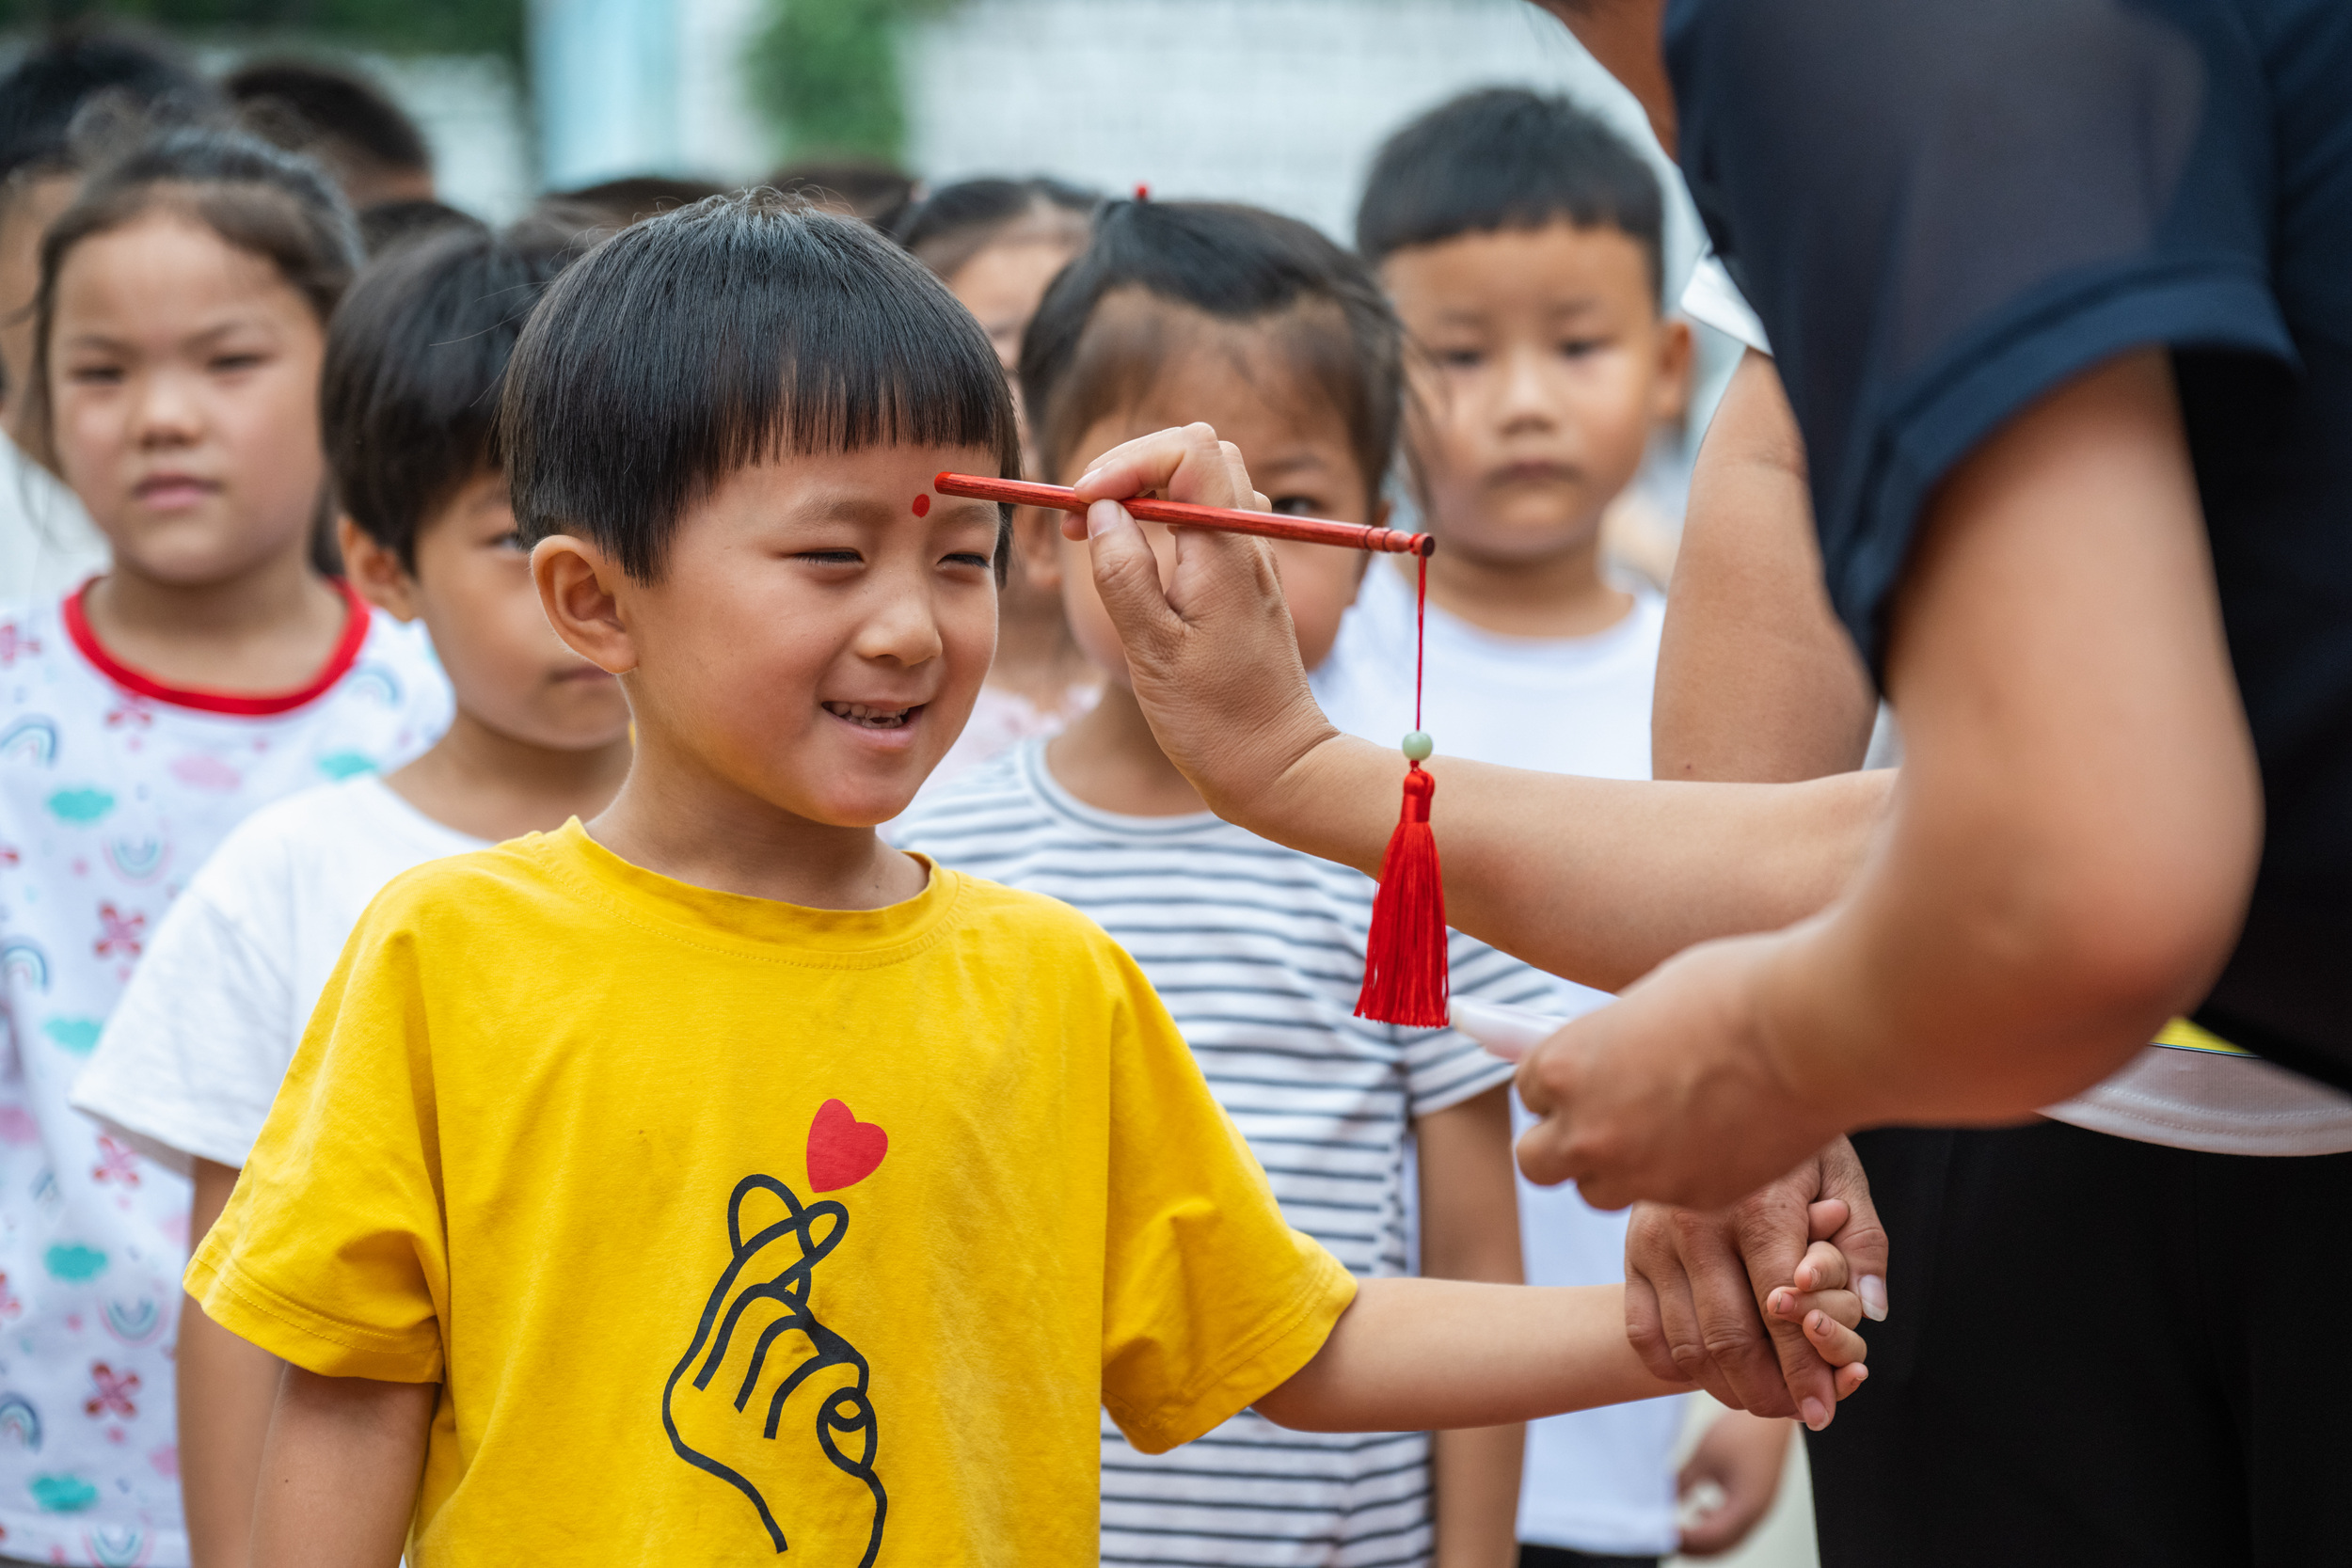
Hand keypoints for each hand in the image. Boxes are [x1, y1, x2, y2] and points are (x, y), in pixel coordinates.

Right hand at [664, 1175, 885, 1565]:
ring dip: (831, 1360)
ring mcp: (739, 1428)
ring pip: (797, 1340)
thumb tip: (788, 1262)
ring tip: (832, 1398)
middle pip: (760, 1308)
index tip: (806, 1214)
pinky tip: (840, 1430)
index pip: (728, 1300)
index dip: (770, 1249)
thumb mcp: (763, 1402)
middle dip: (799, 1271)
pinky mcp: (782, 1447)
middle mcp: (702, 1408)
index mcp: (690, 1394)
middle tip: (831, 1234)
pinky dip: (846, 1393)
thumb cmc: (795, 1473)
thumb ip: (765, 1337)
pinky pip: (829, 1376)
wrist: (797, 1556)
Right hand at [1068, 423, 1337, 819]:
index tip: (1082, 504)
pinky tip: (1133, 558)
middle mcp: (1249, 543)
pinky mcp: (1246, 581)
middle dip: (1132, 468)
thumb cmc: (1213, 720)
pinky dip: (1165, 520)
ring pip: (1204, 483)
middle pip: (1198, 452)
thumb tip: (1102, 510)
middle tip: (1081, 516)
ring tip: (1096, 533)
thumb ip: (1123, 572)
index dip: (1127, 462)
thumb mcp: (1152, 650)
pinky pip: (1208, 519)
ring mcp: (1253, 559)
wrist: (1276, 766)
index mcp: (1228, 551)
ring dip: (1146, 491)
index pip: (1188, 449)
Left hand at [1516, 926, 1844, 1209]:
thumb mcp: (1650, 999)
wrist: (1812, 1032)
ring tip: (1661, 1133)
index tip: (1590, 1078)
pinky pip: (1664, 1198)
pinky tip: (1714, 1139)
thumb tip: (1609, 1053)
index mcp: (1563, 1065)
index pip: (1529, 1092)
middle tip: (1606, 1119)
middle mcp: (1587, 1128)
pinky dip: (1678, 1177)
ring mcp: (1638, 1172)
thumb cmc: (1736, 992)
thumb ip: (1613, 1042)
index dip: (1560, 1086)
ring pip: (1596, 1191)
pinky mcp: (1693, 1199)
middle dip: (1565, 1141)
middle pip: (1538, 1161)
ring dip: (1615, 1168)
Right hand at [1622, 1139, 1886, 1425]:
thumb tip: (1872, 1313)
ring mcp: (1653, 1237)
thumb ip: (1863, 1243)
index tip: (1824, 1410)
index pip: (1783, 1317)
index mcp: (1755, 1207)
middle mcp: (1695, 1224)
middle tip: (1799, 1414)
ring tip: (1762, 1399)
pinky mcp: (1629, 1248)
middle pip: (1730, 1342)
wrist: (1710, 1076)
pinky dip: (1677, 1366)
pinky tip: (1712, 1369)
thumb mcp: (1841, 1170)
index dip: (1807, 1372)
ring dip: (1727, 1389)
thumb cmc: (1788, 1131)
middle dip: (1770, 1394)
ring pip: (1686, 1345)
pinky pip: (1644, 1333)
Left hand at [1675, 1409, 1791, 1557]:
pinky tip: (1698, 1509)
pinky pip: (1734, 1523)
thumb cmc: (1742, 1432)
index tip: (1660, 1533)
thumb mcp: (1706, 1456)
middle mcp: (1756, 1514)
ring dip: (1702, 1538)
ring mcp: (1758, 1508)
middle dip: (1692, 1545)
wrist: (1771, 1415)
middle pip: (1721, 1545)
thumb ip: (1684, 1481)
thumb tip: (1661, 1500)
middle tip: (1663, 1537)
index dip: (1685, 1539)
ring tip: (1674, 1529)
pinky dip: (1713, 1524)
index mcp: (1747, 1506)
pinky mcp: (1755, 1499)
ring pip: (1728, 1538)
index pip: (1712, 1537)